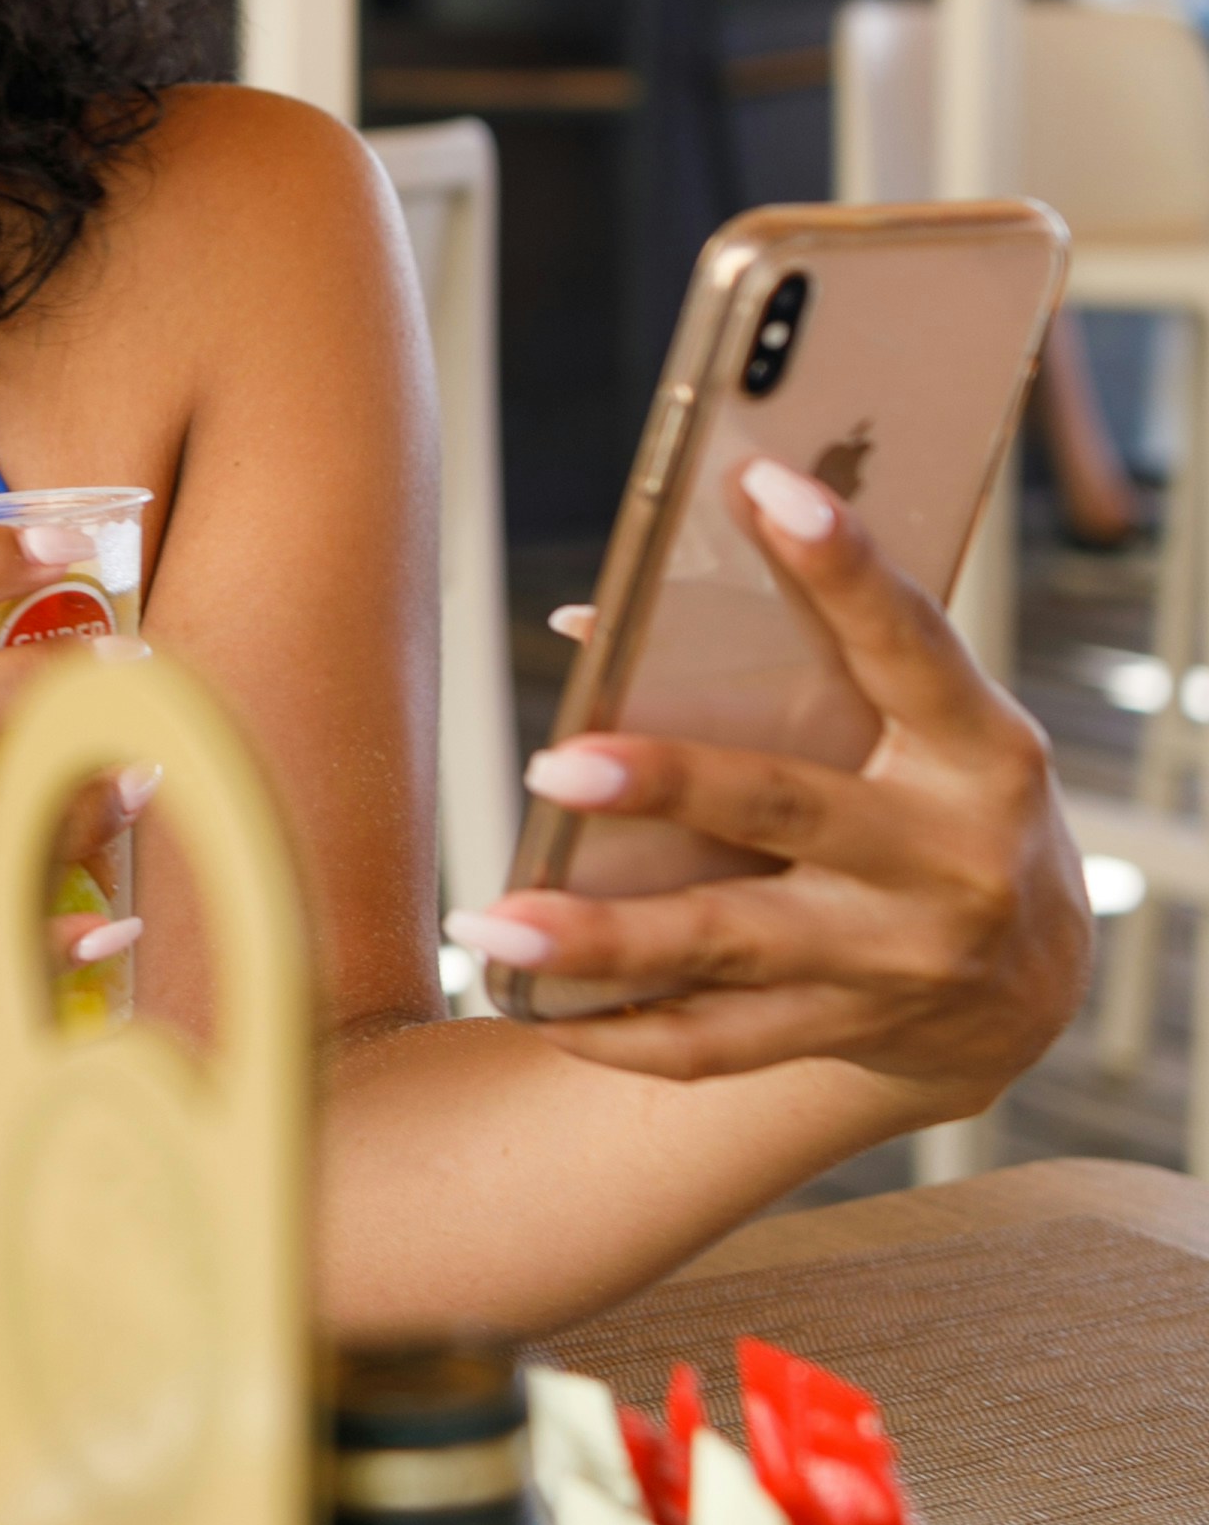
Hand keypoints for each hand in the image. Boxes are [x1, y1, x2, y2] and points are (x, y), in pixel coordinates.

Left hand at [448, 459, 1089, 1108]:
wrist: (1033, 981)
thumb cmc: (943, 798)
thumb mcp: (921, 721)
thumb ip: (809, 659)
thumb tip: (594, 615)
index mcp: (977, 748)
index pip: (908, 641)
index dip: (843, 566)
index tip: (766, 482)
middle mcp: (947, 857)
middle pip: (787, 808)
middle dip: (668, 787)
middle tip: (555, 763)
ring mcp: (899, 957)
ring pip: (728, 943)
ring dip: (599, 937)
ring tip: (491, 921)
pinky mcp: (851, 1031)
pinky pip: (718, 1041)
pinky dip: (618, 1030)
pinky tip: (531, 1005)